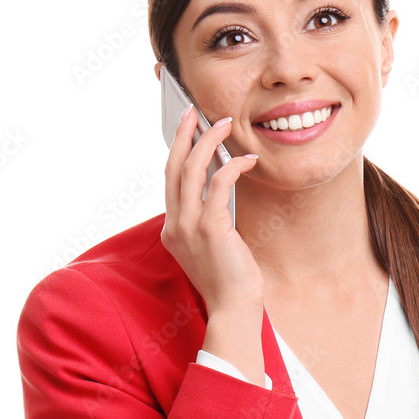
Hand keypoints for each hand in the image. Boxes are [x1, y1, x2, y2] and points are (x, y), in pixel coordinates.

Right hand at [160, 107, 263, 314]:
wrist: (233, 308)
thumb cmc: (229, 278)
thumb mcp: (211, 245)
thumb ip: (207, 219)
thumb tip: (221, 187)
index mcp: (171, 228)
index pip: (170, 180)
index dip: (179, 150)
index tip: (188, 127)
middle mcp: (174, 224)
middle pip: (174, 167)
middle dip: (184, 134)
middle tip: (194, 110)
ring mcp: (189, 227)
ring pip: (192, 170)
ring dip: (208, 141)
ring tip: (224, 124)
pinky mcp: (210, 229)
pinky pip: (219, 185)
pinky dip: (233, 166)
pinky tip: (248, 160)